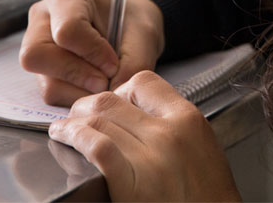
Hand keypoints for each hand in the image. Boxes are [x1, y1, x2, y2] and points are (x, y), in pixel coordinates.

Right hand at [20, 0, 165, 105]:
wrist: (132, 32)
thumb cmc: (134, 25)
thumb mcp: (144, 36)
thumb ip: (133, 63)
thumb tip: (113, 91)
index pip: (66, 30)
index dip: (92, 53)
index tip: (114, 62)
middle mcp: (42, 20)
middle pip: (37, 56)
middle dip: (76, 74)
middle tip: (105, 80)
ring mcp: (37, 48)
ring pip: (45, 82)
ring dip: (80, 90)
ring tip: (105, 82)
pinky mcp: (41, 73)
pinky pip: (51, 96)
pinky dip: (77, 98)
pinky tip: (95, 86)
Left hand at [49, 71, 240, 201]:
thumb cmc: (209, 196)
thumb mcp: (201, 146)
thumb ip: (173, 124)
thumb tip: (138, 113)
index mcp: (188, 120)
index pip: (143, 82)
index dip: (119, 90)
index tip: (111, 103)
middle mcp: (169, 133)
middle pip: (113, 99)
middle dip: (88, 105)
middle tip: (79, 115)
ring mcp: (149, 158)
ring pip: (98, 119)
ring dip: (73, 121)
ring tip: (63, 127)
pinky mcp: (130, 184)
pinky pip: (96, 146)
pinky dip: (75, 138)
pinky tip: (64, 139)